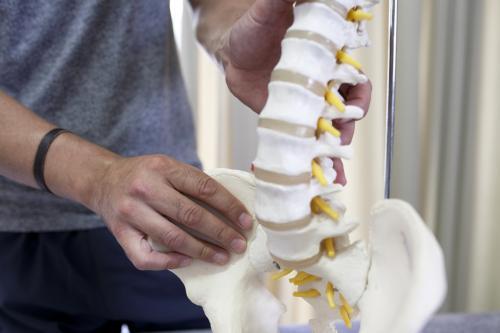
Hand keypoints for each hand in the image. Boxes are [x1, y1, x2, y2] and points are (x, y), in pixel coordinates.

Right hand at [90, 155, 252, 269]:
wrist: (101, 180)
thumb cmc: (144, 175)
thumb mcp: (167, 166)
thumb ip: (192, 182)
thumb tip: (231, 207)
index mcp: (163, 168)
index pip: (204, 188)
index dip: (229, 206)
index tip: (246, 221)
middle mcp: (146, 188)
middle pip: (191, 214)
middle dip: (221, 232)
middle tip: (239, 244)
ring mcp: (131, 212)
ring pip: (172, 237)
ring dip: (202, 251)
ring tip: (222, 257)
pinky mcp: (120, 233)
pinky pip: (146, 257)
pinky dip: (170, 261)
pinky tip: (188, 261)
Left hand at [221, 0, 371, 183]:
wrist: (232, 49)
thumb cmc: (255, 27)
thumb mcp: (273, 8)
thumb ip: (287, 1)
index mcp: (327, 61)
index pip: (354, 80)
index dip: (357, 95)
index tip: (352, 104)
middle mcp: (322, 86)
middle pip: (345, 113)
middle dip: (345, 130)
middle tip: (337, 141)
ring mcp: (306, 107)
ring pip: (328, 133)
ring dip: (333, 155)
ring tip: (329, 174)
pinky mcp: (290, 122)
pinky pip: (303, 143)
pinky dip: (309, 163)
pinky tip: (310, 181)